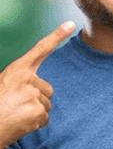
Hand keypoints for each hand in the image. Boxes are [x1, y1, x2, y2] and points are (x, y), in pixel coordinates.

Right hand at [0, 21, 75, 148]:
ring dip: (34, 111)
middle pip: (47, 89)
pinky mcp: (38, 112)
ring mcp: (34, 95)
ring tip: (16, 114)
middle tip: (16, 105)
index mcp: (17, 70)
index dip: (56, 36)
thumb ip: (21, 81)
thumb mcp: (5, 85)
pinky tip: (20, 124)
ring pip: (46, 104)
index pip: (40, 49)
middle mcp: (27, 79)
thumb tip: (37, 87)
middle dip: (36, 98)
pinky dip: (35, 123)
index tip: (70, 24)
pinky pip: (45, 118)